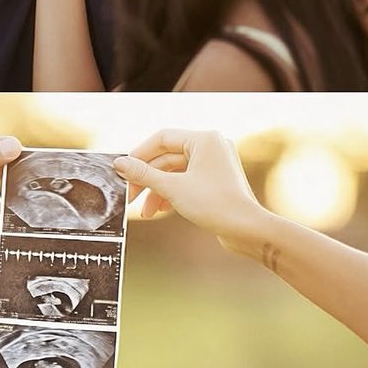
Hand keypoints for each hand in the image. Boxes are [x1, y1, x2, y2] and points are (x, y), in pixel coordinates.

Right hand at [113, 129, 269, 253]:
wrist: (247, 229)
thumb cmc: (216, 205)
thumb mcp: (172, 188)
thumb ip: (143, 174)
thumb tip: (120, 163)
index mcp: (204, 139)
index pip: (161, 138)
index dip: (139, 155)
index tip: (123, 171)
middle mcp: (211, 146)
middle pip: (166, 157)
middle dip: (147, 179)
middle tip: (130, 196)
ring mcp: (214, 163)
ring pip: (174, 172)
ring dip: (157, 190)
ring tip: (146, 211)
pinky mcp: (215, 180)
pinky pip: (186, 180)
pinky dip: (171, 193)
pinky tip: (161, 209)